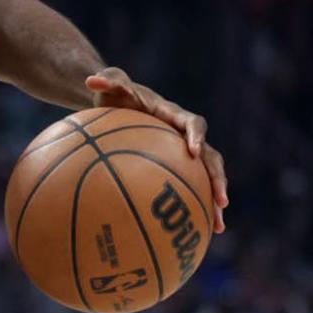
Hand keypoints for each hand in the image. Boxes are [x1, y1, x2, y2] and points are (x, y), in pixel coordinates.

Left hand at [86, 67, 228, 231]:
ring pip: (206, 176)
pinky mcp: (175, 166)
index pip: (193, 123)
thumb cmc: (114, 94)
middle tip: (221, 200)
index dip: (196, 136)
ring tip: (217, 226)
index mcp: (173, 115)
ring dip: (213, 199)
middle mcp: (184, 135)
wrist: (118, 103)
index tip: (193, 151)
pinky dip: (192, 207)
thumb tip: (91, 79)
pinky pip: (187, 187)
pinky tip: (190, 234)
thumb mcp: (110, 84)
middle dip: (217, 178)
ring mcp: (182, 152)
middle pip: (210, 157)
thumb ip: (107, 80)